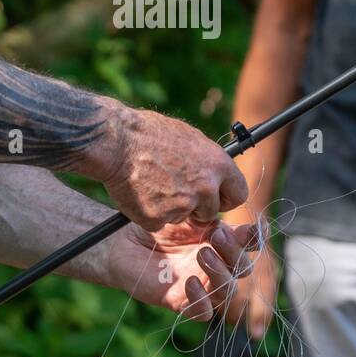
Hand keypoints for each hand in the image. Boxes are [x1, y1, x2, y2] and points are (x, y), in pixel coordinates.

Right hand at [82, 102, 248, 230]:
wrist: (116, 142)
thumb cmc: (149, 134)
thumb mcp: (189, 139)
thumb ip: (207, 161)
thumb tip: (215, 172)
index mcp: (218, 164)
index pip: (239, 194)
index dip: (226, 198)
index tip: (217, 198)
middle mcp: (205, 188)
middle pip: (211, 212)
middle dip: (197, 208)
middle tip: (177, 192)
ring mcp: (182, 206)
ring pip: (183, 217)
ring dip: (171, 209)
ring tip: (153, 184)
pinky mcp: (158, 219)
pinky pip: (158, 222)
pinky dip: (150, 213)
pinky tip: (140, 192)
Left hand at [107, 216, 265, 326]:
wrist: (125, 243)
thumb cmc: (156, 226)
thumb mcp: (185, 215)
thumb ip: (208, 215)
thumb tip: (230, 207)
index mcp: (222, 242)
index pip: (250, 243)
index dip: (257, 237)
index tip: (252, 228)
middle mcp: (217, 265)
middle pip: (243, 268)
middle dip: (234, 252)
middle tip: (216, 236)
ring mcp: (203, 285)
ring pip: (229, 291)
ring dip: (221, 274)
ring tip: (202, 255)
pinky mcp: (184, 302)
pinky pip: (203, 311)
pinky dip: (201, 300)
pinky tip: (189, 282)